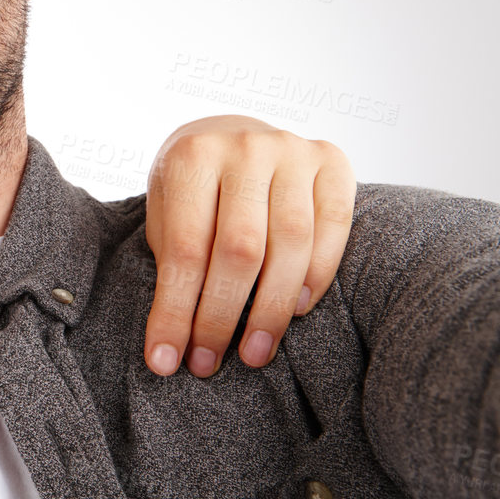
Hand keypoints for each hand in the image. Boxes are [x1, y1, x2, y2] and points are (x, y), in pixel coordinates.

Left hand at [143, 116, 354, 377]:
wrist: (233, 134)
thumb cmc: (192, 191)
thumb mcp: (167, 215)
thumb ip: (173, 267)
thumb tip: (170, 350)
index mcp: (192, 156)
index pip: (184, 249)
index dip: (175, 311)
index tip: (165, 361)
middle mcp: (245, 147)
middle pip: (240, 250)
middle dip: (220, 317)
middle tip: (207, 365)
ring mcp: (293, 149)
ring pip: (291, 243)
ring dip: (271, 310)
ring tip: (252, 354)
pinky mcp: (333, 160)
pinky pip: (334, 227)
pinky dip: (317, 275)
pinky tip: (296, 311)